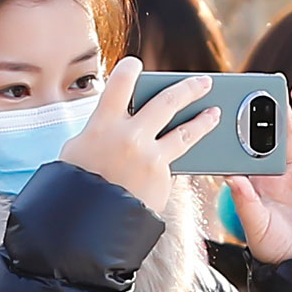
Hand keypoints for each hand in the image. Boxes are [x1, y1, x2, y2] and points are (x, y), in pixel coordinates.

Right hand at [56, 65, 217, 201]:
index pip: (121, 81)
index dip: (130, 69)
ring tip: (214, 112)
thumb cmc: (76, 190)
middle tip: (203, 82)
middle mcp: (129, 136)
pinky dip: (183, 154)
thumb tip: (117, 120)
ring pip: (185, 130)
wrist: (87, 226)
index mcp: (102, 124)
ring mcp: (149, 156)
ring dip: (203, 120)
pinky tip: (196, 150)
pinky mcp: (162, 176)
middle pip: (167, 100)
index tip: (137, 65)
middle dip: (188, 88)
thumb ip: (100, 131)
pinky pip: (176, 160)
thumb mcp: (77, 151)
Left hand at [226, 82, 291, 262]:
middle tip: (270, 91)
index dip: (254, 130)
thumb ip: (245, 202)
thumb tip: (232, 178)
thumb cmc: (277, 250)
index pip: (261, 149)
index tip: (244, 110)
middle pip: (287, 136)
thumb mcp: (256, 226)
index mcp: (270, 181)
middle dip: (279, 114)